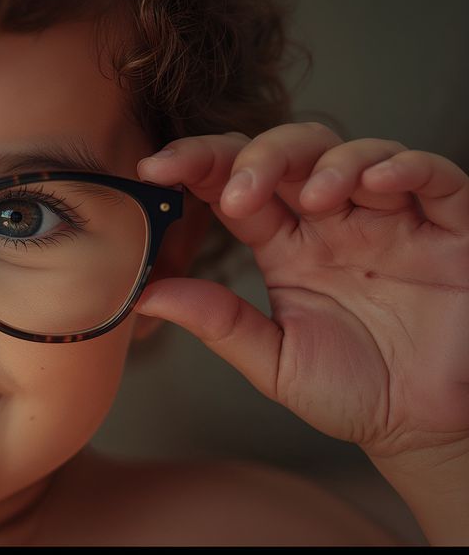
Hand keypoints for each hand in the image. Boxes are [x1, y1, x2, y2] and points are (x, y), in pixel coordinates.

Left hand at [133, 122, 468, 461]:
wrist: (426, 430)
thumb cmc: (353, 392)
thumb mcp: (275, 362)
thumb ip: (219, 323)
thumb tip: (146, 293)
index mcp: (286, 245)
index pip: (236, 185)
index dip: (198, 165)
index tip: (155, 169)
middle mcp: (335, 221)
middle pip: (291, 153)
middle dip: (258, 157)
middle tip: (235, 193)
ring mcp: (393, 218)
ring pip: (357, 152)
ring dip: (329, 163)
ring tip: (313, 200)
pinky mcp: (452, 229)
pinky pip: (436, 177)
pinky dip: (406, 167)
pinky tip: (377, 183)